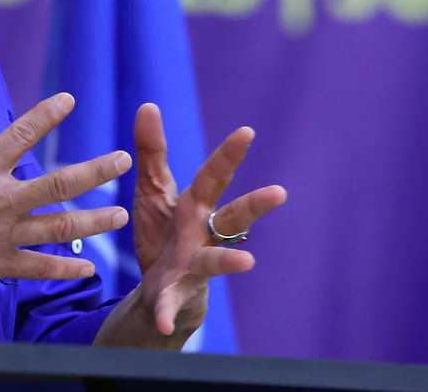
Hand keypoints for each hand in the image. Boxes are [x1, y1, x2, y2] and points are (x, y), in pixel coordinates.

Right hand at [0, 92, 131, 304]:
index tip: (70, 100)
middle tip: (122, 160)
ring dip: (93, 222)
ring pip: (58, 229)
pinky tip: (89, 269)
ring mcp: (0, 237)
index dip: (46, 116)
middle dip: (94, 171)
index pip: (20, 137)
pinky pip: (37, 268)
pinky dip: (64, 270)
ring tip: (121, 215)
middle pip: (58, 186)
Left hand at [99, 103, 287, 345]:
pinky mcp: (172, 293)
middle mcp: (202, 235)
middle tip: (279, 192)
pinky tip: (164, 323)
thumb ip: (151, 152)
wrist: (159, 290)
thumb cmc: (162, 233)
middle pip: (232, 217)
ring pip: (214, 262)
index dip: (229, 155)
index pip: (214, 177)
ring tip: (249, 264)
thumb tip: (148, 105)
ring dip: (230, 263)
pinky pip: (170, 305)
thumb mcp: (152, 190)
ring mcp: (192, 266)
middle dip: (254, 205)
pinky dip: (167, 313)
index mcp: (195, 206)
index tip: (247, 131)